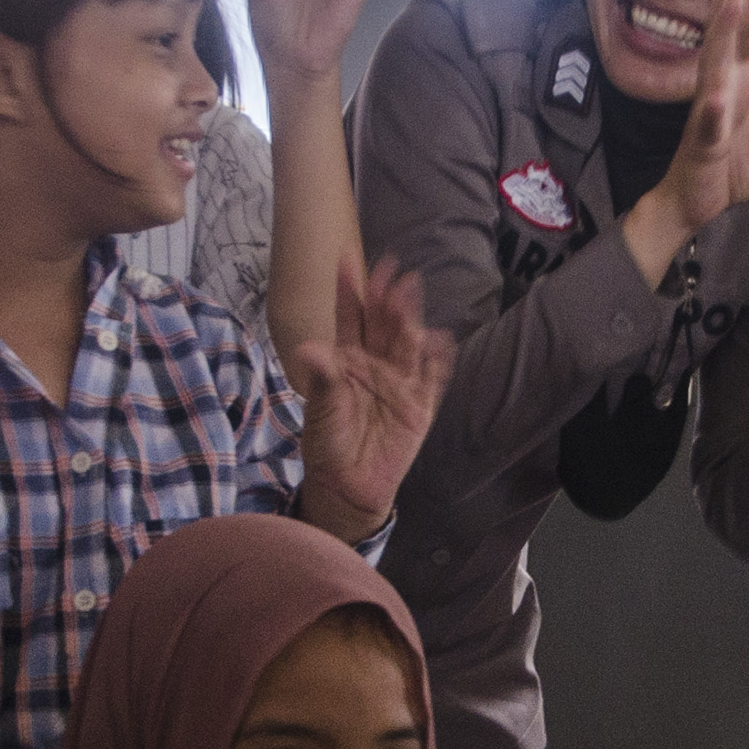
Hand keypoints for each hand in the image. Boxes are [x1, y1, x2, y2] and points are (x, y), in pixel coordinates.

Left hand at [288, 254, 452, 538]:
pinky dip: (436, 359)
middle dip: (385, 297)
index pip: (351, 319)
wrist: (347, 487)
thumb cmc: (328, 444)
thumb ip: (322, 377)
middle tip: (389, 272)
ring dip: (409, 317)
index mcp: (347, 361)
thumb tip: (309, 349)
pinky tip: (438, 339)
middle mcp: (375, 365)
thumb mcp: (321, 410)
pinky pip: (431, 378)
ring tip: (410, 291)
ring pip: (406, 343)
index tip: (347, 261)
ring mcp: (399, 384)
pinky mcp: (419, 407)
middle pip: (382, 325)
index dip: (350, 291)